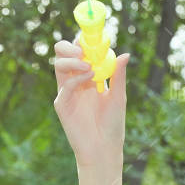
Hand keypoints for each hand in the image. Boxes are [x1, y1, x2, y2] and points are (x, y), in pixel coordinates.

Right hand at [51, 38, 130, 170]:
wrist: (105, 149)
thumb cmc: (113, 125)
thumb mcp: (119, 96)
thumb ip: (118, 75)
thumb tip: (126, 54)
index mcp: (88, 77)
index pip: (80, 52)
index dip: (85, 41)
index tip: (94, 35)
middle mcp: (75, 81)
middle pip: (63, 54)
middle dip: (70, 46)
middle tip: (83, 48)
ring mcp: (66, 92)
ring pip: (59, 65)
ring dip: (72, 60)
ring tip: (87, 63)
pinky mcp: (62, 105)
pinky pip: (65, 86)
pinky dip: (76, 77)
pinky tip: (90, 77)